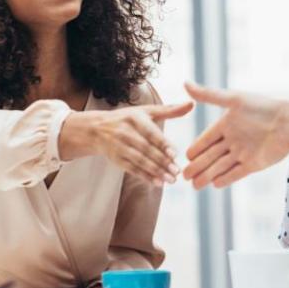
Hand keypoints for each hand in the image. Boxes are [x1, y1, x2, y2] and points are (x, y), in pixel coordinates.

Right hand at [62, 101, 193, 185]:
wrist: (97, 129)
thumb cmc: (128, 119)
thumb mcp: (146, 111)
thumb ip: (169, 110)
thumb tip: (192, 104)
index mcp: (134, 118)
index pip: (150, 132)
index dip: (162, 143)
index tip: (174, 154)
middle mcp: (125, 132)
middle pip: (146, 149)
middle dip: (162, 162)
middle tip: (177, 171)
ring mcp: (119, 147)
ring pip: (140, 161)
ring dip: (155, 172)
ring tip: (171, 180)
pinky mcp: (116, 159)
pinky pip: (132, 169)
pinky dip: (145, 177)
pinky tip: (157, 183)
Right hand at [182, 82, 288, 188]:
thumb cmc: (262, 107)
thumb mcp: (233, 99)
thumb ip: (208, 95)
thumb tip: (185, 83)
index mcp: (227, 124)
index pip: (206, 139)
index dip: (195, 148)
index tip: (184, 157)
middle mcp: (233, 140)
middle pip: (211, 156)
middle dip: (197, 166)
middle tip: (183, 176)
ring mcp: (244, 153)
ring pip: (221, 166)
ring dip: (207, 175)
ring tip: (194, 185)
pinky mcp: (254, 164)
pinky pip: (236, 173)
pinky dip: (226, 178)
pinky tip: (214, 184)